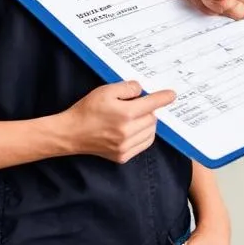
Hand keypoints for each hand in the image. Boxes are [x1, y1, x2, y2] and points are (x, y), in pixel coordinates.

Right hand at [59, 81, 174, 162]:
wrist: (71, 133)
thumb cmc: (87, 110)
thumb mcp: (106, 91)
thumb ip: (127, 88)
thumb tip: (142, 90)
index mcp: (125, 114)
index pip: (152, 104)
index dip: (163, 98)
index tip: (172, 95)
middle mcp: (127, 132)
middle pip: (152, 118)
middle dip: (148, 110)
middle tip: (136, 106)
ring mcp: (125, 147)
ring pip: (150, 132)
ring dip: (147, 123)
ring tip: (133, 118)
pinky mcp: (122, 156)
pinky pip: (143, 144)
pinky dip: (144, 136)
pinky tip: (133, 130)